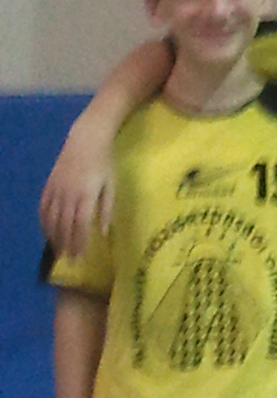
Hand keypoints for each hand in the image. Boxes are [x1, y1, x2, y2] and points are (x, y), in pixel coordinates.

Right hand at [40, 131, 115, 254]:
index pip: (81, 225)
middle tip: (69, 259)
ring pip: (51, 218)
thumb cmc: (105, 162)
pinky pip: (43, 207)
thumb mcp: (112, 184)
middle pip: (64, 225)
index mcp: (86, 195)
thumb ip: (107, 209)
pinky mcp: (49, 184)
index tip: (80, 257)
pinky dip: (43, 221)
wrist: (87, 139)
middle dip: (66, 244)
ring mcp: (56, 189)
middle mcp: (68, 194)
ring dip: (54, 236)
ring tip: (58, 250)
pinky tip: (47, 231)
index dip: (80, 242)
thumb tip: (104, 232)